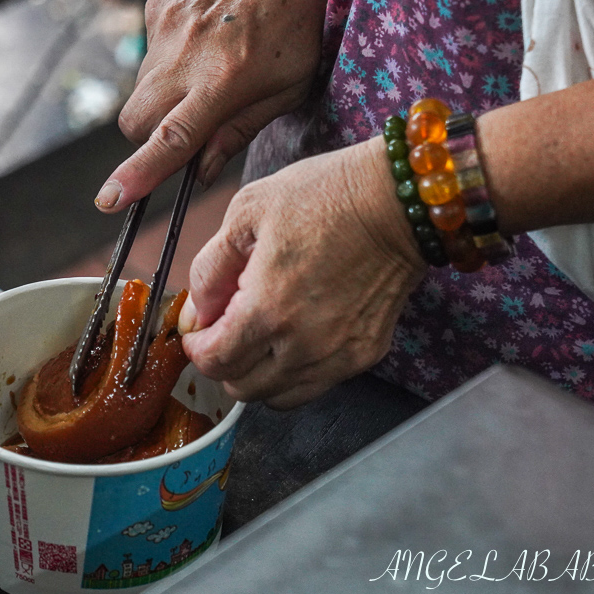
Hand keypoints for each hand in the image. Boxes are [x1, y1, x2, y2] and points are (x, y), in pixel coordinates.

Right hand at [94, 0, 339, 211]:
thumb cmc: (298, 22)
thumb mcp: (288, 89)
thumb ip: (239, 132)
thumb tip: (200, 171)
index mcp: (225, 79)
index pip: (172, 137)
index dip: (139, 172)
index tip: (111, 198)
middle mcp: (187, 53)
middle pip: (136, 122)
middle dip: (151, 137)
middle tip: (190, 124)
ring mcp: (166, 27)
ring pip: (139, 90)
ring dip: (163, 99)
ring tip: (207, 73)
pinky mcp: (156, 7)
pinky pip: (147, 55)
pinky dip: (168, 63)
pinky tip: (202, 43)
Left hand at [178, 138, 424, 407]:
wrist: (397, 200)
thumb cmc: (324, 197)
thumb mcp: (246, 213)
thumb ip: (210, 269)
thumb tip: (196, 312)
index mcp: (267, 310)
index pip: (214, 363)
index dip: (197, 348)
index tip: (199, 329)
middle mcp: (303, 344)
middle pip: (242, 388)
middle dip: (224, 361)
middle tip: (227, 327)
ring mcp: (338, 355)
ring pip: (277, 397)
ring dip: (258, 373)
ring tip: (261, 334)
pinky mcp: (364, 354)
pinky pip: (315, 384)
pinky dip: (295, 371)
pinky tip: (295, 335)